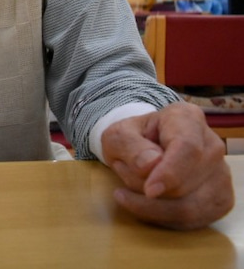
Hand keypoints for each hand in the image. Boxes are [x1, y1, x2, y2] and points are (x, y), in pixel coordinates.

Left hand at [101, 102, 232, 229]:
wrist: (142, 148)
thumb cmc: (131, 139)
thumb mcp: (117, 135)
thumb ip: (129, 145)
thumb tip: (151, 164)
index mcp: (187, 118)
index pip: (188, 149)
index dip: (170, 173)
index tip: (149, 190)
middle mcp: (212, 145)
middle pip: (185, 183)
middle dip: (146, 187)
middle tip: (122, 170)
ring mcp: (220, 174)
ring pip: (190, 207)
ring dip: (152, 205)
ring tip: (130, 186)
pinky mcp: (220, 199)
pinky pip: (192, 220)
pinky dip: (162, 217)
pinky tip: (145, 203)